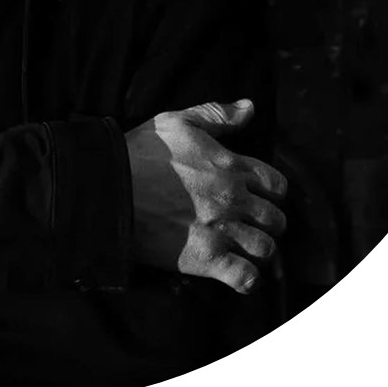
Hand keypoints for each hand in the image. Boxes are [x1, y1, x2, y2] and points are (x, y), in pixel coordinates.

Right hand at [125, 99, 286, 293]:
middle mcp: (234, 199)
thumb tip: (250, 107)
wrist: (109, 188)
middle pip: (277, 220)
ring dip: (258, 251)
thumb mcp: (178, 121)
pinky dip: (246, 279)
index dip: (270, 192)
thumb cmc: (140, 152)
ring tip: (240, 248)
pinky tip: (234, 271)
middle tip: (247, 225)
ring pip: (267, 249)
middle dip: (266, 223)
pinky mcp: (206, 258)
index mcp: (231, 166)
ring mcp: (222, 230)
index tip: (254, 196)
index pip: (277, 185)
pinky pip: (246, 277)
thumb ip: (217, 114)